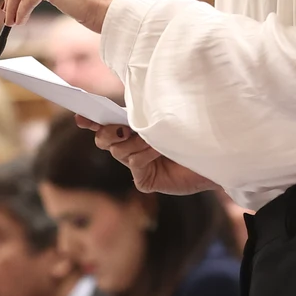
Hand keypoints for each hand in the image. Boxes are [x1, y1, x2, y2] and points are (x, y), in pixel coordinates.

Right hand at [77, 117, 217, 194]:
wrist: (215, 156)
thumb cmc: (192, 132)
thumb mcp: (163, 118)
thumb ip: (140, 116)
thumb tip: (120, 114)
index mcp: (133, 129)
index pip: (105, 124)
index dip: (91, 120)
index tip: (80, 117)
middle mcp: (131, 147)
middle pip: (103, 139)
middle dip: (109, 131)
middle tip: (123, 128)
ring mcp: (137, 166)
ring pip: (119, 150)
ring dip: (136, 141)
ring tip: (156, 140)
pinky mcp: (144, 181)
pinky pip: (134, 163)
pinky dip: (144, 154)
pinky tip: (159, 153)